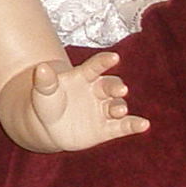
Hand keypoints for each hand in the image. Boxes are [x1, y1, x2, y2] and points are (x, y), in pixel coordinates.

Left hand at [29, 50, 147, 151]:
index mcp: (84, 77)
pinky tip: (144, 125)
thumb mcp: (44, 91)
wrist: (48, 127)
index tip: (114, 57)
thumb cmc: (48, 103)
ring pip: (117, 105)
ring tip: (119, 110)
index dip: (104, 61)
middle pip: (110, 86)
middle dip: (116, 87)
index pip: (95, 66)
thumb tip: (40, 67)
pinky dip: (134, 125)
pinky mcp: (107, 128)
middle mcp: (98, 91)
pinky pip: (123, 126)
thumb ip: (45, 81)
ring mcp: (104, 109)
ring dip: (120, 106)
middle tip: (121, 89)